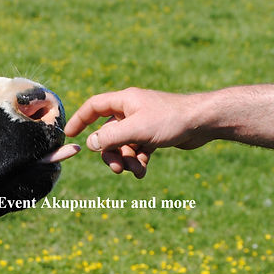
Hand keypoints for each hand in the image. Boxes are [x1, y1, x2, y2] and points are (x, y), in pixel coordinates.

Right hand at [64, 88, 209, 176]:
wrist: (203, 122)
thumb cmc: (171, 119)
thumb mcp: (135, 130)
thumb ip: (110, 137)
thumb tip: (91, 144)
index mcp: (125, 102)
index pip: (94, 107)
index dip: (80, 119)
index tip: (69, 134)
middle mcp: (132, 110)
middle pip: (108, 133)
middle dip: (111, 153)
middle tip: (117, 168)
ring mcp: (144, 123)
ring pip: (124, 145)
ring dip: (126, 160)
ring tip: (136, 171)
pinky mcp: (155, 134)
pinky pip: (138, 150)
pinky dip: (138, 161)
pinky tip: (143, 172)